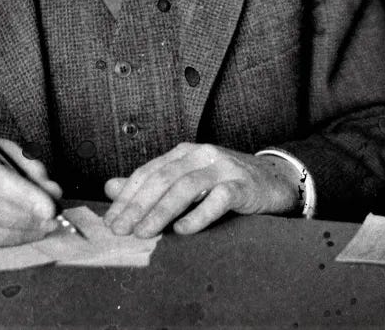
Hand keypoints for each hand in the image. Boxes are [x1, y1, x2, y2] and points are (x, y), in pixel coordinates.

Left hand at [103, 143, 298, 236]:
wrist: (274, 180)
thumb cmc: (225, 182)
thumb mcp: (186, 179)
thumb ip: (150, 185)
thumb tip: (110, 187)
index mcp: (183, 152)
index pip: (148, 172)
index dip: (127, 196)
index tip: (111, 220)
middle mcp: (200, 155)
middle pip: (162, 178)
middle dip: (138, 205)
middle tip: (120, 229)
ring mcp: (222, 167)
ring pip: (185, 187)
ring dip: (161, 211)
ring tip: (144, 232)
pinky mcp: (243, 185)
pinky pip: (218, 199)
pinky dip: (198, 215)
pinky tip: (182, 231)